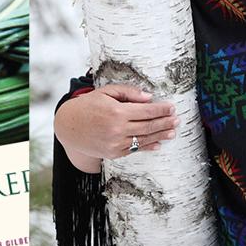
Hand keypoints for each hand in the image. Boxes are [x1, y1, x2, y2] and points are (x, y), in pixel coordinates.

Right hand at [54, 83, 178, 171]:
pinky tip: (158, 144)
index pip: (146, 110)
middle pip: (148, 126)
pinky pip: (135, 150)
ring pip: (144, 139)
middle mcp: (117, 129)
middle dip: (165, 122)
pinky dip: (148, 146)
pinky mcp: (113, 153)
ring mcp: (116, 143)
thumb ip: (128, 92)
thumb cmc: (88, 105)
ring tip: (172, 131)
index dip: (161, 109)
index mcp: (117, 111)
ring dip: (161, 135)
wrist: (69, 126)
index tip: (172, 107)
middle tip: (177, 119)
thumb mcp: (105, 92)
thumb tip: (148, 97)